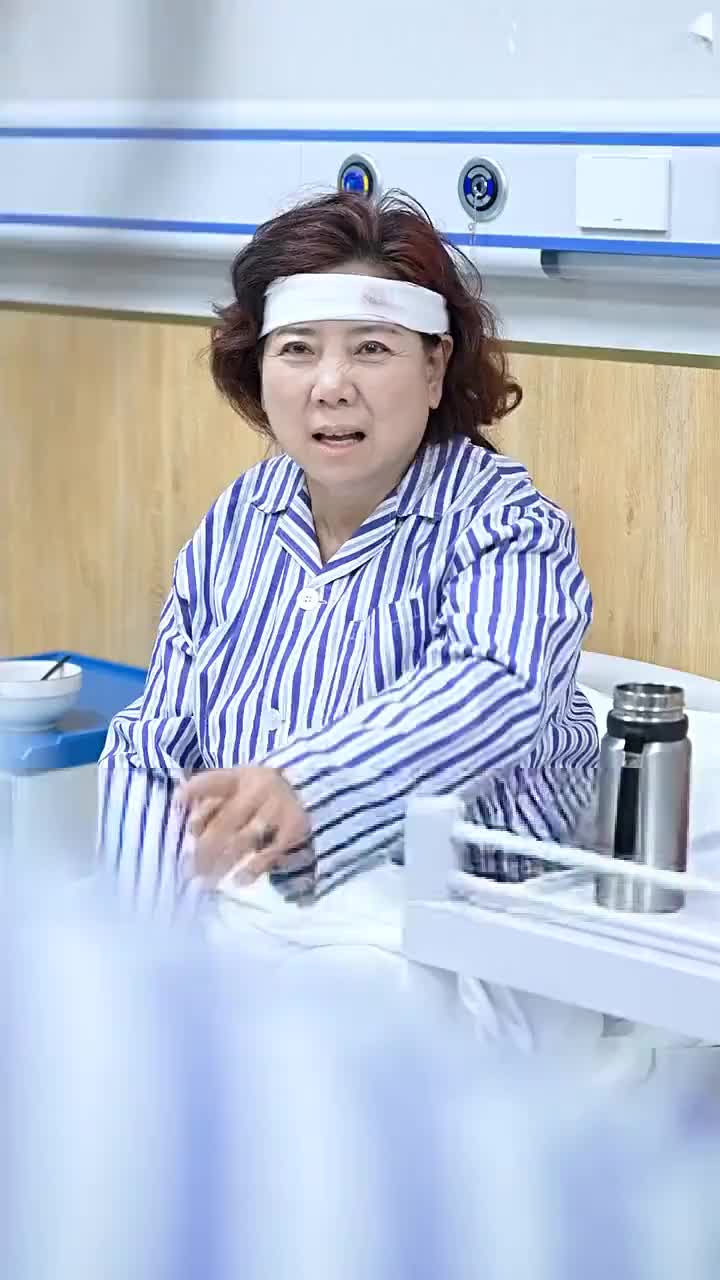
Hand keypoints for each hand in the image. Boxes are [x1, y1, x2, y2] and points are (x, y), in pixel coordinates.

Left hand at [176, 765, 310, 885]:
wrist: (309, 792)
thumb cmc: (260, 794)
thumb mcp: (238, 787)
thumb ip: (211, 801)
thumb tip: (188, 824)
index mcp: (240, 777)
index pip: (214, 781)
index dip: (195, 790)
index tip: (177, 803)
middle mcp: (259, 789)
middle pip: (226, 821)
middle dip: (204, 848)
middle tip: (189, 871)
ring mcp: (277, 808)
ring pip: (245, 839)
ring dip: (223, 862)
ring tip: (206, 882)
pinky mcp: (294, 827)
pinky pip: (271, 850)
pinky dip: (254, 867)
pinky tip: (238, 881)